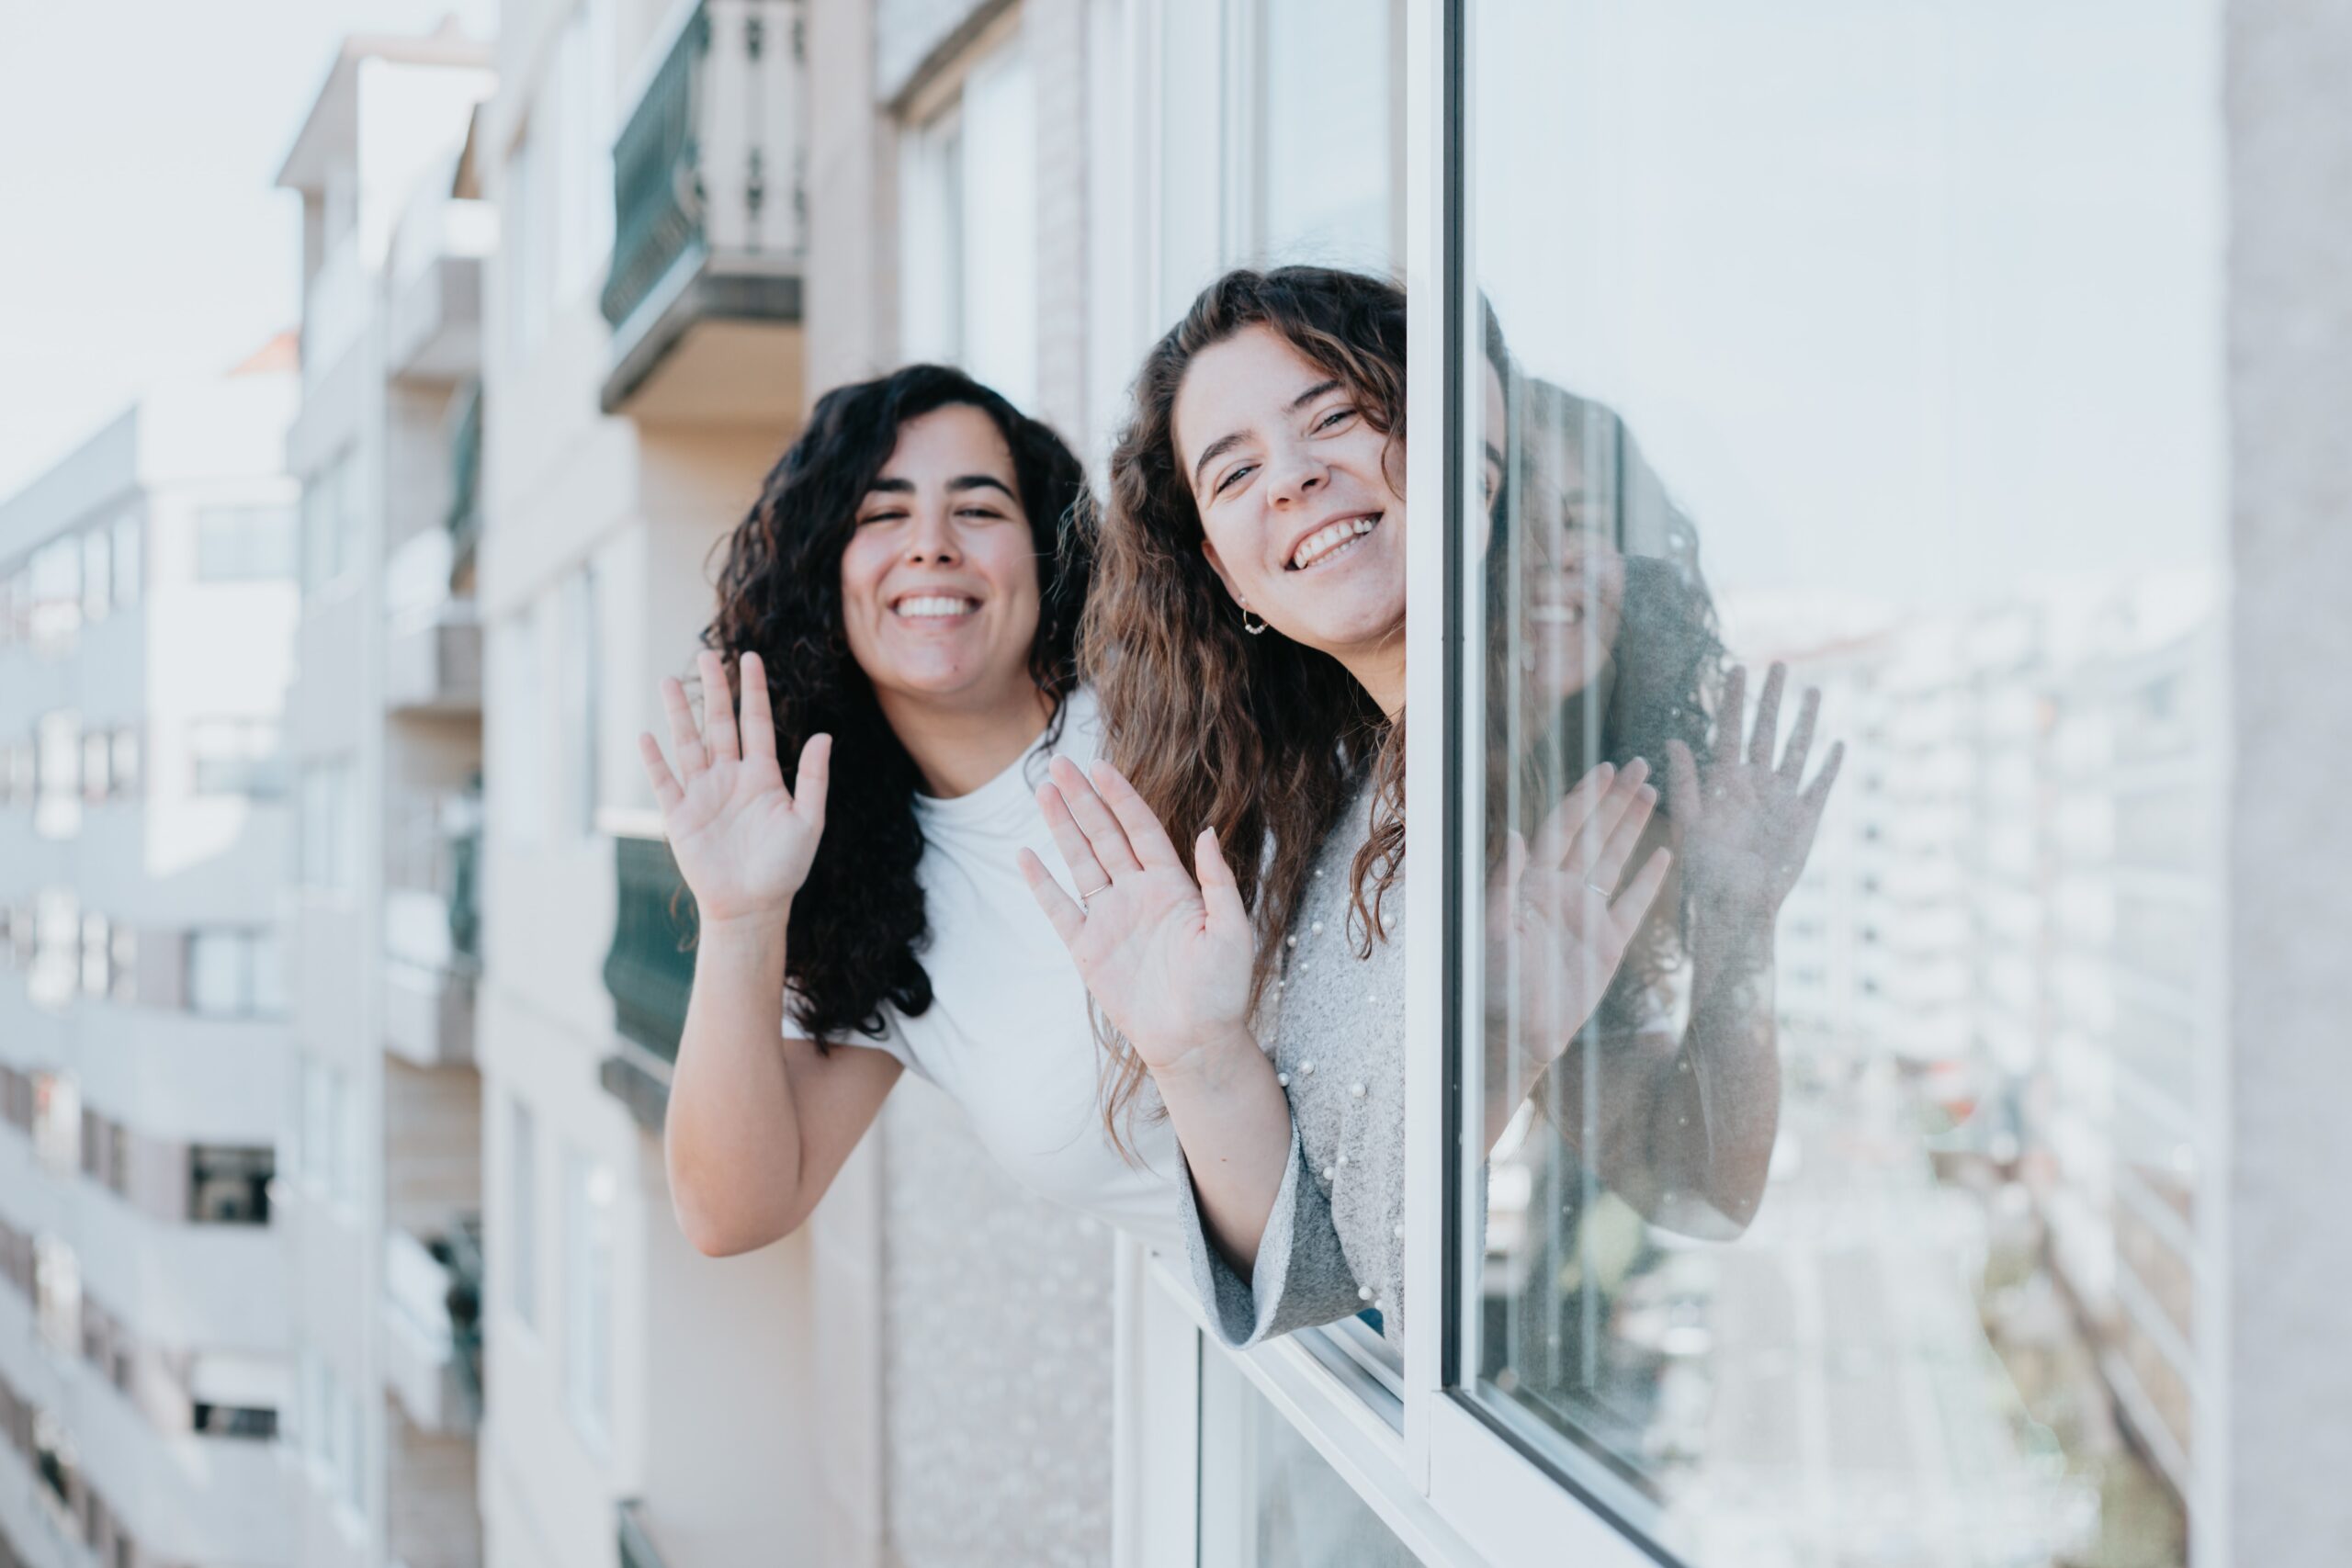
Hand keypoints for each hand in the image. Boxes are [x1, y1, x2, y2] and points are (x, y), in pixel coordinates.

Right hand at [637, 650, 830, 929]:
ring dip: (679, 714)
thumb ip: (813, 778)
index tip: (750, 657)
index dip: (753, 691)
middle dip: (714, 690)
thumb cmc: (784, 868)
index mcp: (763, 776)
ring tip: (669, 681)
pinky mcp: (680, 816)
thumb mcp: (807, 821)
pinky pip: (664, 781)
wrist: (751, 907)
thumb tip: (823, 735)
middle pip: (720, 724)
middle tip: (706, 654)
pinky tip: (647, 735)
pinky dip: (654, 760)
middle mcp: (731, 777)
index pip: (757, 723)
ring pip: (688, 744)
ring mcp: (703, 794)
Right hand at [1018, 757, 1255, 1076]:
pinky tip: (1024, 855)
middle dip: (1083, 800)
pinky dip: (1041, 884)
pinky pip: (1059, 909)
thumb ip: (1218, 881)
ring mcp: (1109, 919)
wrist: (1195, 1041)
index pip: (1141, 829)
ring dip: (1062, 827)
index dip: (1121, 797)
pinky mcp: (1087, 949)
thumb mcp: (1232, 930)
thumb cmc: (1222, 989)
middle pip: (1105, 836)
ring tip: (1043, 791)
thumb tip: (1205, 832)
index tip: (1102, 767)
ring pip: (1080, 861)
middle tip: (1060, 764)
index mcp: (1172, 886)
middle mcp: (1137, 894)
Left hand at [1485, 760, 1673, 1076]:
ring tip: (1653, 792)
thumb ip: (1503, 882)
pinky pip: (1633, 904)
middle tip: (1640, 764)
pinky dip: (1649, 880)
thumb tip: (1512, 832)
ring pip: (1615, 860)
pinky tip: (1664, 854)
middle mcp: (1560, 892)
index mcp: (1531, 883)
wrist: (1516, 1034)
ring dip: (1633, 826)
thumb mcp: (1490, 930)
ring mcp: (1587, 915)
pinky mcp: (1609, 943)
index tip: (1605, 769)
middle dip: (1615, 799)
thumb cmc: (1492, 984)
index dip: (1584, 798)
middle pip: (1593, 834)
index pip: (1561, 829)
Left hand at [1665, 662, 1841, 922]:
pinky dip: (1829, 765)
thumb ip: (1686, 782)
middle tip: (1778, 664)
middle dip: (1771, 698)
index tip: (1736, 667)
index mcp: (1725, 781)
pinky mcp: (1805, 817)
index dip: (1733, 700)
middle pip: (1765, 730)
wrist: (1739, 907)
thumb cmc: (1707, 872)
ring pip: (1795, 749)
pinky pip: (1820, 785)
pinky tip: (1838, 744)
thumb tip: (1673, 740)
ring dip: (1804, 721)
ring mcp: (1782, 798)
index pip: (1730, 730)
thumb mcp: (1692, 824)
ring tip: (1812, 690)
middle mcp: (1755, 784)